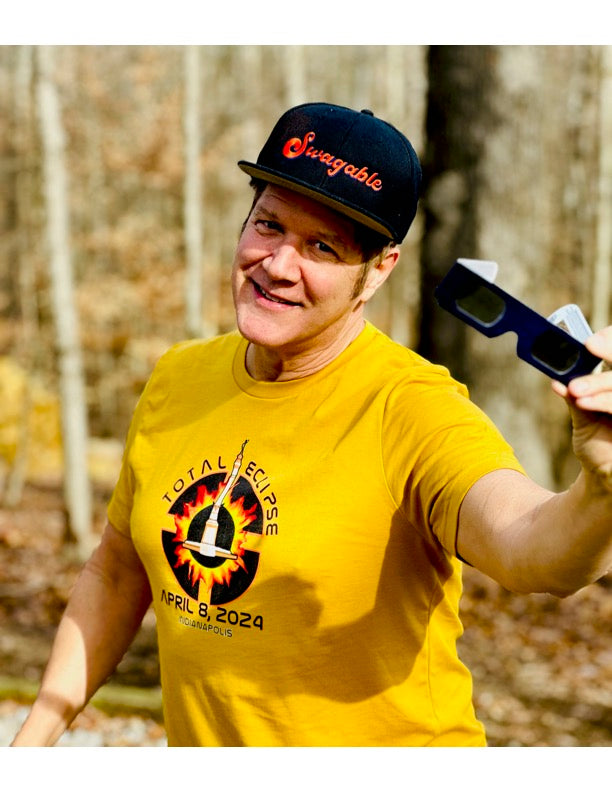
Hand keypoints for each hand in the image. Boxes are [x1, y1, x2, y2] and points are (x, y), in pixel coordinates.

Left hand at [552, 326, 611, 488]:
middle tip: (589, 345)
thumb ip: (574, 396)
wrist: (607, 476)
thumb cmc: (598, 442)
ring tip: (576, 388)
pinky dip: (602, 402)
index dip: (610, 340)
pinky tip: (584, 402)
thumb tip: (556, 378)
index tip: (591, 340)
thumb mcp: (583, 416)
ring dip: (600, 384)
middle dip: (611, 352)